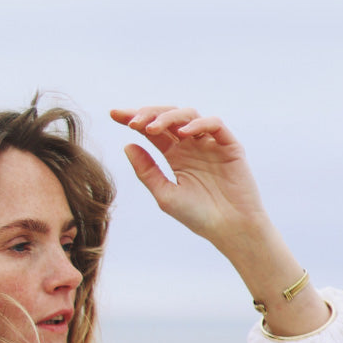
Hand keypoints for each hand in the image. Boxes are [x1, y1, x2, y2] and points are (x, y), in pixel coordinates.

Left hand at [110, 105, 331, 335]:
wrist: (229, 229)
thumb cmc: (197, 216)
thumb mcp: (164, 194)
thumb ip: (146, 171)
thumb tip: (127, 145)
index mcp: (175, 156)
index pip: (151, 131)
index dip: (133, 119)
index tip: (113, 114)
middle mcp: (191, 145)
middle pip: (167, 117)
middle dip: (148, 114)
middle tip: (131, 121)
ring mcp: (210, 142)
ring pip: (188, 115)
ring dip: (168, 117)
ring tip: (152, 128)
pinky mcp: (229, 145)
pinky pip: (214, 124)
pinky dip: (198, 124)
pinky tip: (182, 134)